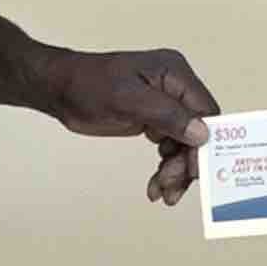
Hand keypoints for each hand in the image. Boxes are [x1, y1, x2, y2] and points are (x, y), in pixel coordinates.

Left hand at [40, 48, 220, 206]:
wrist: (61, 90)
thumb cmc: (89, 85)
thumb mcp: (127, 100)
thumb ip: (167, 115)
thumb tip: (202, 133)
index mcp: (175, 74)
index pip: (206, 111)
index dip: (205, 143)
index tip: (193, 171)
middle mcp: (175, 88)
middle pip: (197, 132)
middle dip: (186, 162)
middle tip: (170, 186)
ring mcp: (165, 105)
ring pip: (185, 144)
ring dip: (176, 170)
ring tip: (161, 191)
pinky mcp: (154, 119)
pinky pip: (171, 147)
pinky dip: (166, 167)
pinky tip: (156, 184)